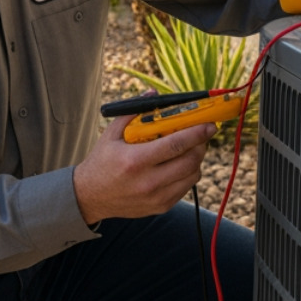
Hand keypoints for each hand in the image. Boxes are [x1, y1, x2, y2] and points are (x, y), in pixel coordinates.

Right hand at [72, 113, 213, 225]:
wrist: (90, 197)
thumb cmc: (102, 161)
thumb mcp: (111, 134)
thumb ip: (133, 112)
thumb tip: (153, 94)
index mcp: (135, 160)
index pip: (176, 144)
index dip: (197, 133)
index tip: (210, 124)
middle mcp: (148, 181)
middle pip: (191, 161)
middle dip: (201, 145)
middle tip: (201, 134)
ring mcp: (156, 197)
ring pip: (193, 176)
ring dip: (197, 160)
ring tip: (190, 149)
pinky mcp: (161, 207)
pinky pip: (186, 188)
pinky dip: (188, 174)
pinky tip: (179, 164)